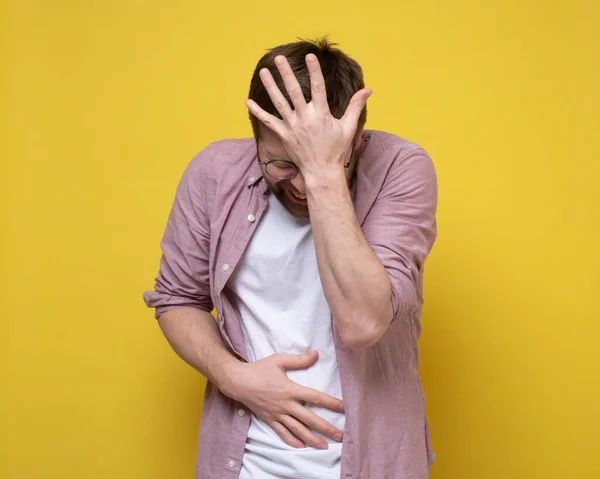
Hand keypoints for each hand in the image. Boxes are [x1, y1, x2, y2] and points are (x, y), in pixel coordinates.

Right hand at [224, 350, 343, 449]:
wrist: (238, 381)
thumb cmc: (258, 369)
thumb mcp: (278, 360)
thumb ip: (298, 359)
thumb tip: (315, 354)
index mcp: (290, 389)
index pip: (315, 397)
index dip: (330, 402)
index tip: (343, 408)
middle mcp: (285, 405)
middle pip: (309, 419)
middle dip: (325, 428)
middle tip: (340, 436)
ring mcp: (277, 414)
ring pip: (297, 430)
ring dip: (311, 439)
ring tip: (324, 447)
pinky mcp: (269, 419)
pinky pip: (282, 433)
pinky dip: (292, 441)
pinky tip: (301, 446)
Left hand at [245, 54, 371, 179]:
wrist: (321, 171)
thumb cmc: (336, 150)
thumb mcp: (348, 127)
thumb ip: (355, 106)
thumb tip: (368, 89)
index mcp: (321, 114)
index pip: (318, 87)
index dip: (314, 71)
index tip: (310, 56)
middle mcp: (305, 118)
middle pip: (294, 91)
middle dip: (286, 73)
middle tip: (279, 58)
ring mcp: (292, 127)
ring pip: (279, 103)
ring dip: (271, 86)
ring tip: (264, 71)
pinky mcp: (284, 135)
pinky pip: (269, 122)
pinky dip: (258, 112)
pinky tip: (248, 102)